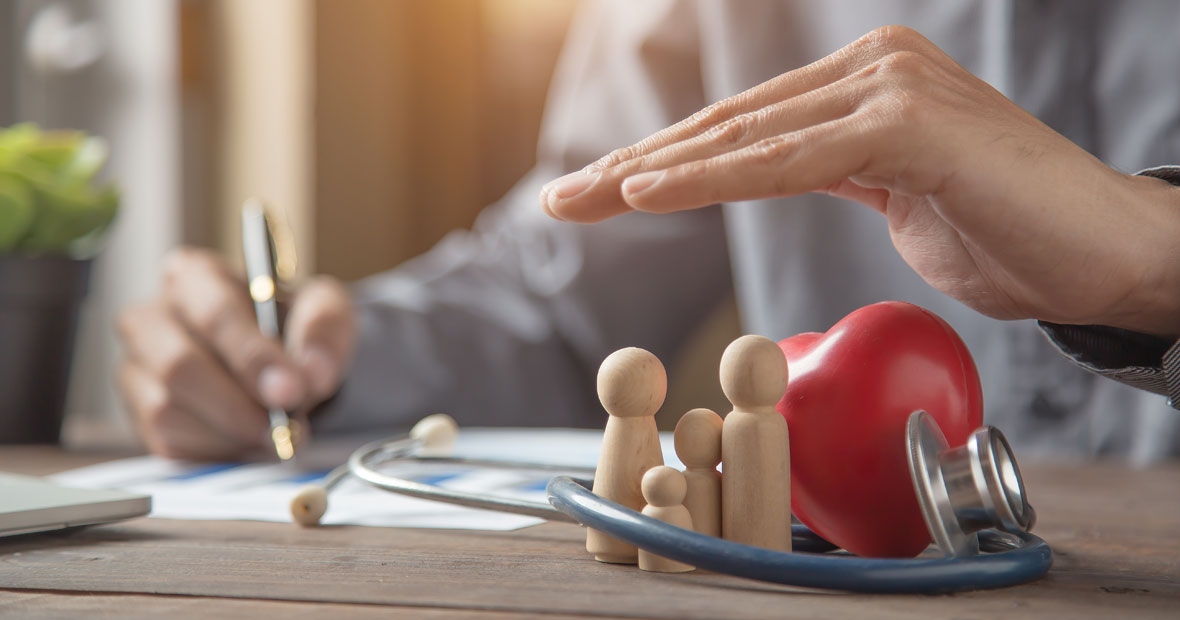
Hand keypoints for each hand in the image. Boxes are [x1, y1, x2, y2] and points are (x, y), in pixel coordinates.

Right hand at [117, 247, 354, 459]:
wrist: (282, 365)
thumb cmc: (295, 328)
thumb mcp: (325, 310)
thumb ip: (324, 328)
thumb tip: (313, 371)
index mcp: (194, 275)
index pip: (215, 313)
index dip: (254, 356)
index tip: (291, 389)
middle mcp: (150, 317)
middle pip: (178, 366)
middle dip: (237, 404)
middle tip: (282, 425)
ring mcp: (137, 367)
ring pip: (168, 410)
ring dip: (229, 431)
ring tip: (272, 430)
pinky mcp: (139, 414)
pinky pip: (168, 442)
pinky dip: (215, 450)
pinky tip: (246, 438)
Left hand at [541, 26, 1179, 336]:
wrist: (1104, 255)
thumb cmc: (1008, 233)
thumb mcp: (898, 198)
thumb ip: (835, 170)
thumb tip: (776, 170)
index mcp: (862, 86)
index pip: (741, 129)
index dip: (662, 164)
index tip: (597, 195)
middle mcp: (871, 69)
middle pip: (728, 125)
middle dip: (636, 168)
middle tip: (563, 200)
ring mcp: (892, 87)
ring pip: (749, 138)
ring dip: (656, 174)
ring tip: (585, 199)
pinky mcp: (913, 124)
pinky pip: (795, 160)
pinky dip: (719, 178)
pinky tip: (651, 191)